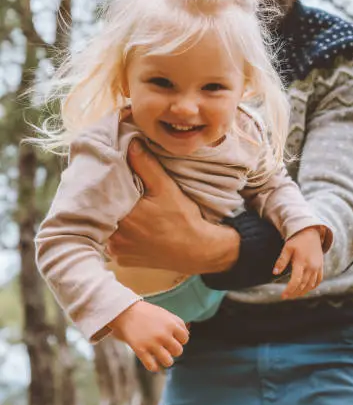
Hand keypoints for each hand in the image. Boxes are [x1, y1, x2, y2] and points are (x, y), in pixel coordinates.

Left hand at [107, 140, 238, 273]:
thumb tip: (131, 144)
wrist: (197, 250)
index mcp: (122, 218)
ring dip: (112, 217)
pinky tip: (131, 225)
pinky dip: (119, 233)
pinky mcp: (123, 259)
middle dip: (108, 201)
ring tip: (125, 207)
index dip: (105, 185)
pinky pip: (114, 242)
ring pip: (106, 228)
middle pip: (102, 213)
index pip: (103, 196)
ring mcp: (118, 251)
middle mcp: (115, 238)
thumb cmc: (183, 219)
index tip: (109, 176)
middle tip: (117, 189)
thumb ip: (146, 165)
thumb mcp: (166, 187)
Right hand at [109, 301, 189, 371]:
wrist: (126, 311)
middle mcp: (163, 334)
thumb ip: (178, 324)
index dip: (180, 339)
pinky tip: (152, 362)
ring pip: (168, 362)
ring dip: (165, 360)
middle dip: (173, 350)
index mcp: (171, 324)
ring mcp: (152, 343)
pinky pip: (153, 367)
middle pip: (178, 351)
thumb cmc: (148, 313)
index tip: (172, 338)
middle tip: (166, 346)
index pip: (185, 339)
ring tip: (161, 355)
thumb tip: (187, 337)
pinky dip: (154, 367)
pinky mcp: (140, 350)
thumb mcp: (166, 314)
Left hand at [273, 227, 323, 299]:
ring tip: (294, 295)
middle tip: (287, 296)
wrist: (311, 233)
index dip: (289, 290)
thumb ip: (281, 260)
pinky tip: (305, 289)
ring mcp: (317, 268)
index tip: (283, 296)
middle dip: (294, 293)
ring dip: (302, 292)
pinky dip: (312, 287)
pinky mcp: (321, 267)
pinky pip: (318, 281)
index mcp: (301, 262)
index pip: (296, 281)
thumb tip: (275, 272)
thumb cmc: (297, 240)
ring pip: (310, 285)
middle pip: (303, 285)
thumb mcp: (287, 248)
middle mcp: (311, 266)